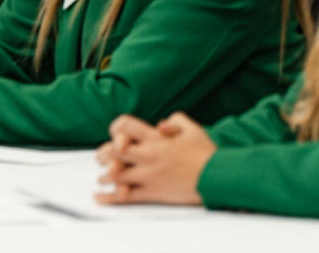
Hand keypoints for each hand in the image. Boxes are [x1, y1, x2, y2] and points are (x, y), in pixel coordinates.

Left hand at [95, 112, 215, 205]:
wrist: (217, 176)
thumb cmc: (206, 153)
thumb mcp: (192, 128)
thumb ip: (175, 121)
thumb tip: (161, 125)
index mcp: (156, 138)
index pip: (124, 126)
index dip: (117, 128)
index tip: (117, 134)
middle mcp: (148, 154)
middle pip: (113, 151)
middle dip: (104, 154)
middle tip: (103, 158)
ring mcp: (149, 174)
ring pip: (116, 175)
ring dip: (106, 175)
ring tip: (104, 177)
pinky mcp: (153, 192)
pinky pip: (126, 196)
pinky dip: (111, 197)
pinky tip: (101, 197)